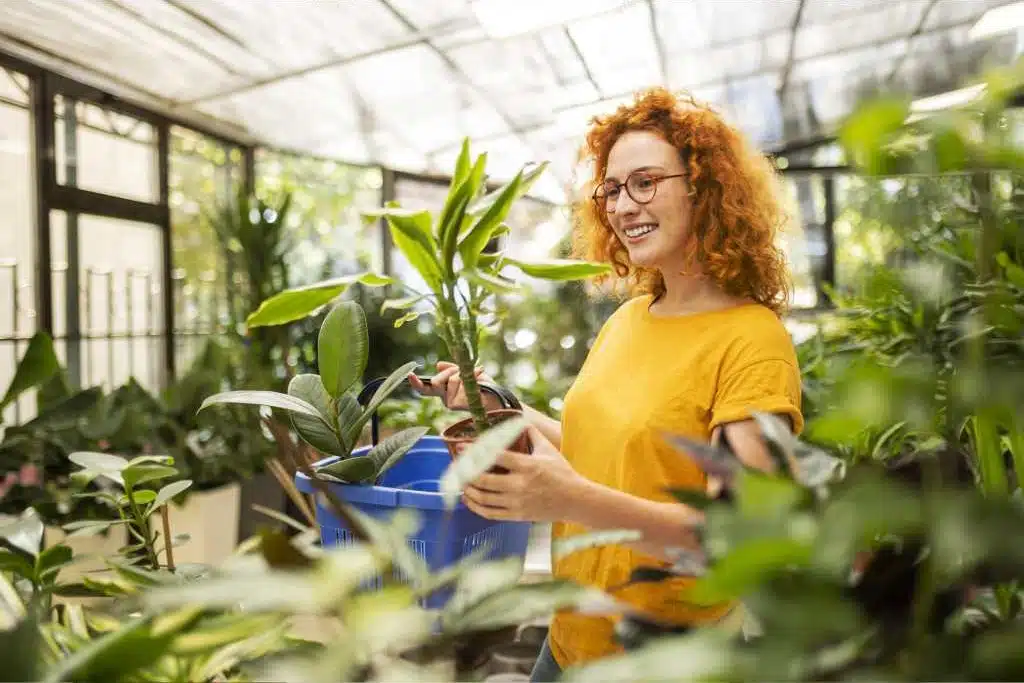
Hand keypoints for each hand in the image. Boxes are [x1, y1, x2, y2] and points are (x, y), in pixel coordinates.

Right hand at [408, 361, 496, 410]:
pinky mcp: (456, 404)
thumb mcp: (467, 372)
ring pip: (450, 379)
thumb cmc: (484, 386)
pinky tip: (479, 376)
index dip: (416, 383)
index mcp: (445, 391)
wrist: (499, 396)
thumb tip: (437, 364)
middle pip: (435, 381)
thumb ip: (452, 369)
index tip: (409, 375)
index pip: (426, 388)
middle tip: (462, 370)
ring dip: (463, 373)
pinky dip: (470, 375)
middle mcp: (445, 398)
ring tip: (476, 375)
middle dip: (449, 372)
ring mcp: (450, 402)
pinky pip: (457, 382)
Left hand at [463, 425, 587, 522]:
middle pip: (484, 480)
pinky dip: (475, 507)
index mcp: (527, 466)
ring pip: (484, 498)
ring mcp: (517, 502)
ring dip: (468, 490)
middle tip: (456, 466)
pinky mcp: (517, 515)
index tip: (461, 447)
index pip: (495, 456)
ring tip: (460, 482)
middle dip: (466, 473)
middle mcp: (520, 485)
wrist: (575, 500)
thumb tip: (519, 419)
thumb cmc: (562, 473)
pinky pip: (489, 513)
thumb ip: (531, 433)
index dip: (475, 451)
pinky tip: (469, 499)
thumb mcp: (548, 449)